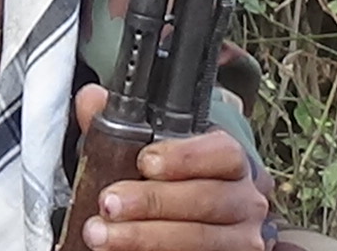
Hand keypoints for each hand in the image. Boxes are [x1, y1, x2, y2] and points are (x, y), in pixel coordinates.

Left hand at [72, 84, 271, 250]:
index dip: (184, 157)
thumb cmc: (173, 185)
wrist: (194, 227)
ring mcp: (241, 238)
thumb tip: (91, 99)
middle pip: (207, 198)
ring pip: (200, 238)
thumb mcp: (151, 154)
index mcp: (230, 161)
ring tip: (102, 235)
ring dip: (145, 237)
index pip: (222, 152)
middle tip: (109, 204)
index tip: (144, 162)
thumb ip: (120, 126)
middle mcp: (244, 199)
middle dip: (152, 202)